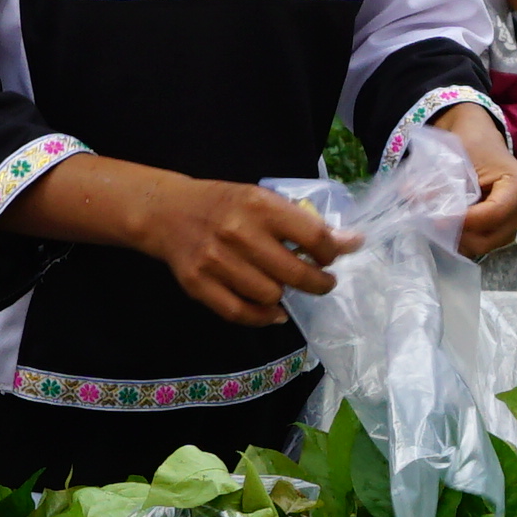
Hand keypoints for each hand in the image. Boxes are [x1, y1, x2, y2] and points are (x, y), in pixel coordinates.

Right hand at [139, 174, 354, 324]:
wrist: (168, 212)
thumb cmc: (224, 204)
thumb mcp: (261, 199)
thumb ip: (300, 221)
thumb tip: (348, 242)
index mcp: (259, 205)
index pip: (313, 237)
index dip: (333, 252)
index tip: (336, 255)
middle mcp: (238, 233)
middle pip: (296, 273)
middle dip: (320, 282)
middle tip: (323, 282)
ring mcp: (216, 261)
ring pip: (271, 296)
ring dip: (285, 295)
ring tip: (285, 286)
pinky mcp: (198, 284)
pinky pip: (241, 313)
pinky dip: (263, 318)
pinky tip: (273, 312)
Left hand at [435, 103, 516, 257]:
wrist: (480, 138)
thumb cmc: (473, 142)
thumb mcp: (456, 155)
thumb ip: (438, 180)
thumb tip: (411, 198)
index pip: (493, 214)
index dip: (463, 220)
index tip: (434, 218)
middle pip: (488, 236)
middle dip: (456, 232)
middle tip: (428, 220)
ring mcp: (512, 224)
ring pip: (482, 245)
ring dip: (456, 238)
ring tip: (434, 222)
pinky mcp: (500, 231)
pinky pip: (479, 244)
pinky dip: (459, 239)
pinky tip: (444, 226)